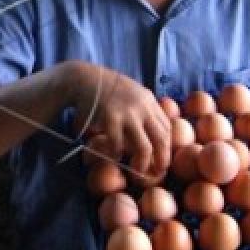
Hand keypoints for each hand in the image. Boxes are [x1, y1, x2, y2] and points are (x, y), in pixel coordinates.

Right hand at [61, 62, 171, 178]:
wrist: (82, 78)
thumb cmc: (104, 88)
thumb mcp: (130, 92)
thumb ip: (141, 108)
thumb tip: (148, 130)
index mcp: (149, 100)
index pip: (167, 127)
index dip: (167, 145)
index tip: (162, 157)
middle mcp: (143, 107)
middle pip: (162, 140)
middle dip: (162, 159)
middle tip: (158, 172)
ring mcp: (128, 114)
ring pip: (144, 148)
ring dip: (142, 163)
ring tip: (137, 170)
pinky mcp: (111, 119)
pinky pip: (118, 145)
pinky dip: (116, 155)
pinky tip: (113, 157)